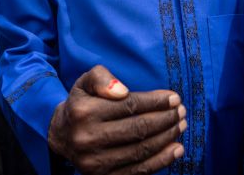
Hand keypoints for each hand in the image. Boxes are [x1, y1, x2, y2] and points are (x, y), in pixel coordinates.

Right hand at [48, 65, 185, 174]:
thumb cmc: (81, 104)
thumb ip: (102, 78)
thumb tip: (123, 91)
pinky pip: (138, 171)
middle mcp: (87, 138)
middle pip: (138, 128)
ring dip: (167, 138)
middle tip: (181, 111)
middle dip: (165, 119)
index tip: (174, 97)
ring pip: (141, 150)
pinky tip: (176, 149)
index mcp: (84, 112)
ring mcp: (95, 163)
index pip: (129, 105)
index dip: (156, 101)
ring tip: (180, 126)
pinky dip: (161, 161)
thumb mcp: (85, 82)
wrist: (62, 136)